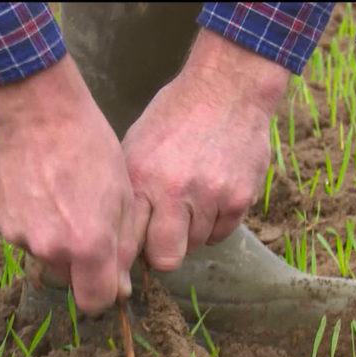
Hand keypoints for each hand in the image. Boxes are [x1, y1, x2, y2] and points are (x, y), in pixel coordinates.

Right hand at [0, 56, 136, 313]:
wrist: (36, 111)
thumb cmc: (89, 146)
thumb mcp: (122, 194)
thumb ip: (122, 247)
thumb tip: (120, 287)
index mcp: (87, 245)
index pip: (95, 301)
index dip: (105, 291)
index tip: (108, 275)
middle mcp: (49, 249)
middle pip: (67, 277)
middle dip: (78, 260)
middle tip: (83, 217)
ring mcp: (18, 236)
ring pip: (42, 253)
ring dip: (51, 237)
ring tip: (57, 193)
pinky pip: (19, 232)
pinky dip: (28, 219)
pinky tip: (35, 186)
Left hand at [123, 29, 289, 270]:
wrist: (227, 89)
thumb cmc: (173, 119)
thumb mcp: (135, 147)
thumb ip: (129, 192)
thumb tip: (116, 236)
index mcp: (140, 178)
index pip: (126, 241)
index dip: (123, 259)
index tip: (122, 267)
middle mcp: (173, 191)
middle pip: (165, 258)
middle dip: (161, 254)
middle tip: (160, 236)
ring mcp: (209, 196)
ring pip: (195, 246)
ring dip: (189, 233)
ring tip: (188, 200)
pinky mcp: (239, 198)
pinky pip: (222, 234)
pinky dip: (214, 224)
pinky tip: (210, 196)